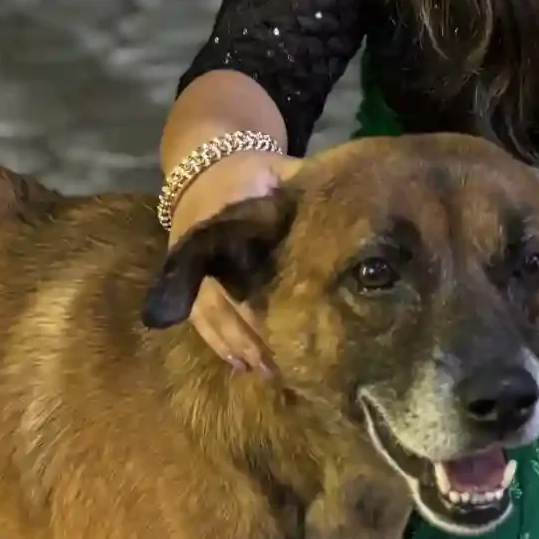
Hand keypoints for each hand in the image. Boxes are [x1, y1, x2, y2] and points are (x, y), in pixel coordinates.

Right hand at [165, 148, 301, 375]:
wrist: (204, 167)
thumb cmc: (254, 173)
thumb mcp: (278, 170)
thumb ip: (305, 186)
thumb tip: (352, 201)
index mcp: (226, 214)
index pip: (243, 257)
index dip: (263, 290)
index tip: (290, 314)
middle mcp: (203, 244)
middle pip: (226, 295)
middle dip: (253, 329)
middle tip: (283, 361)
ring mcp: (190, 265)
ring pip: (210, 313)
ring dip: (237, 344)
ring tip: (265, 371)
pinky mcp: (187, 279)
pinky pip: (198, 317)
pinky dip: (218, 343)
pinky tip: (241, 364)